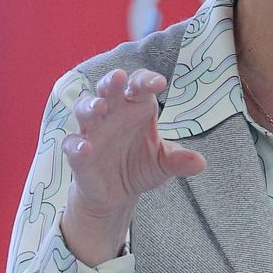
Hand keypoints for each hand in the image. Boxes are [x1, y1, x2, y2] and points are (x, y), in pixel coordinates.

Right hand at [62, 69, 206, 264]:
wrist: (117, 195)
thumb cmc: (140, 167)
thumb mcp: (163, 164)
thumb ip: (179, 160)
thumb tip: (200, 162)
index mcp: (136, 108)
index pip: (139, 86)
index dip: (146, 80)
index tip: (159, 83)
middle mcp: (112, 114)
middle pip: (109, 89)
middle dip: (112, 81)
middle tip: (119, 78)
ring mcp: (93, 131)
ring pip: (85, 109)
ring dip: (90, 105)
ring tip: (100, 107)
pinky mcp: (78, 153)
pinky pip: (72, 144)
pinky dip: (77, 144)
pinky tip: (86, 148)